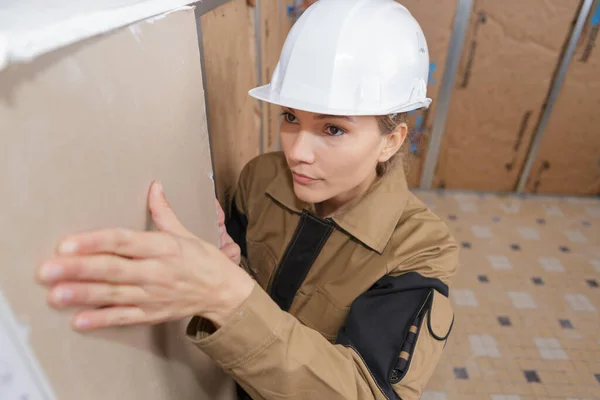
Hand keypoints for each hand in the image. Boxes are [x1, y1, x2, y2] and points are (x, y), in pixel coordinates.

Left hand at [35, 181, 254, 331]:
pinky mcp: (152, 314)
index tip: (68, 243)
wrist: (224, 293)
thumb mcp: (187, 233)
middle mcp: (156, 271)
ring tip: (56, 294)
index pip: (124, 241)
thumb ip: (164, 212)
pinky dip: (102, 320)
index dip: (95, 241)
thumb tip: (154, 186)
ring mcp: (153, 295)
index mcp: (163, 247)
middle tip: (48, 269)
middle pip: (113, 269)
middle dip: (79, 269)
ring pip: (115, 294)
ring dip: (84, 294)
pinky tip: (79, 321)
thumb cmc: (204, 261)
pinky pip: (125, 317)